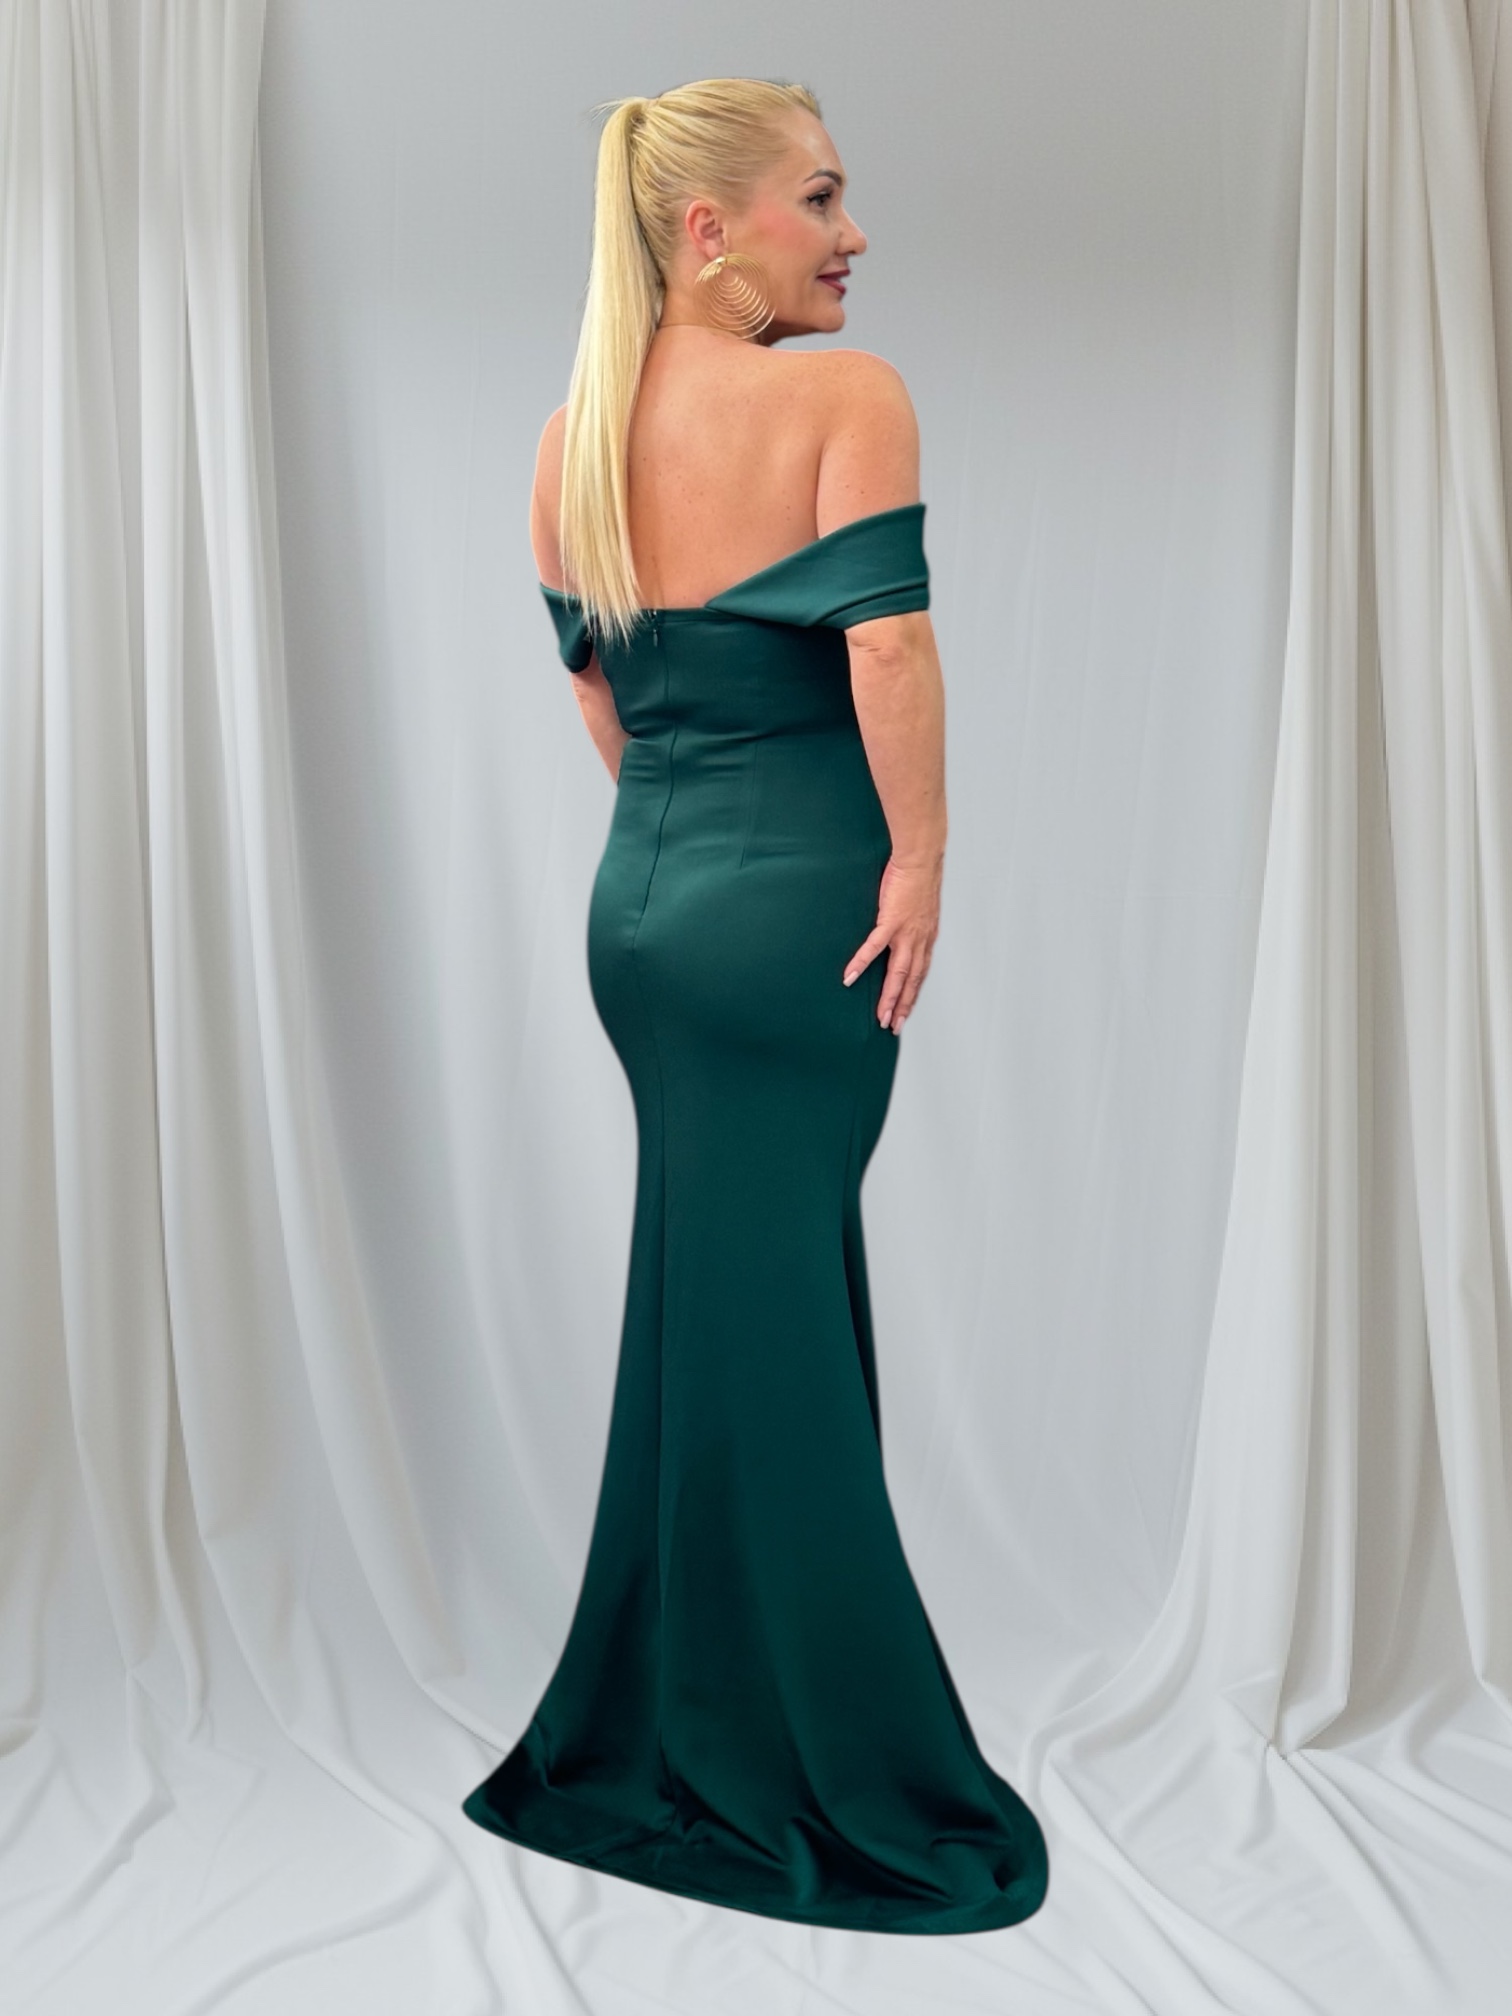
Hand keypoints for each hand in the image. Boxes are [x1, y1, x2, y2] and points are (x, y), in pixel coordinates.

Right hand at [842, 855, 941, 1032]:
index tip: (904, 1014)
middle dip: (902, 1006)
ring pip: (898, 972)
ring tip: (880, 1016)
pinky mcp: (891, 920)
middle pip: (911, 981)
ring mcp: (906, 932)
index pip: (920, 974)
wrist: (921, 859)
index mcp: (926, 938)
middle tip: (893, 1026)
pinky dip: (861, 963)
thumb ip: (911, 924)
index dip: (912, 996)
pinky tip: (849, 978)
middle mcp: (919, 940)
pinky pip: (874, 948)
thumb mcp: (919, 907)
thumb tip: (902, 930)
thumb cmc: (918, 878)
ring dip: (889, 997)